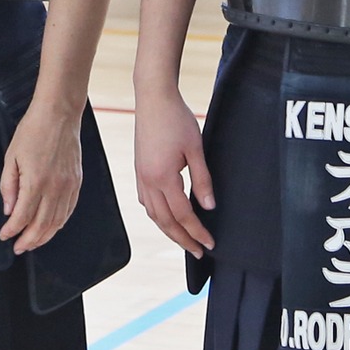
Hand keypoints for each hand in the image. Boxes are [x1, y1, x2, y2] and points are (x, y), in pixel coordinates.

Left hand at [0, 99, 83, 253]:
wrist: (59, 114)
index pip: (22, 217)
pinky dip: (59, 224)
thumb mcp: (11, 157)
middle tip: (18, 247)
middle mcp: (54, 188)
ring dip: (44, 236)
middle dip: (28, 240)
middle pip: (41, 226)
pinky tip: (51, 228)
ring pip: (57, 222)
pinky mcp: (77, 182)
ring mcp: (68, 186)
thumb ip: (8, 186)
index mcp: (35, 182)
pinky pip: (69, 211)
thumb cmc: (33, 131)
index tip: (4, 235)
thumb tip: (8, 209)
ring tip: (32, 242)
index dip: (11, 230)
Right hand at [131, 88, 216, 256]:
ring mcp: (141, 176)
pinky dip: (157, 215)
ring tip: (184, 239)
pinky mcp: (139, 170)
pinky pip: (146, 201)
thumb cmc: (176, 119)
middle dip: (183, 239)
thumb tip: (209, 206)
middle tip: (198, 252)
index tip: (210, 243)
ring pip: (153, 214)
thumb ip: (203, 179)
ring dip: (169, 230)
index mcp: (163, 177)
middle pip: (165, 221)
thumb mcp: (196, 148)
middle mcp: (148, 181)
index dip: (197, 231)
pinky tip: (166, 216)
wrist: (153, 98)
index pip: (183, 215)